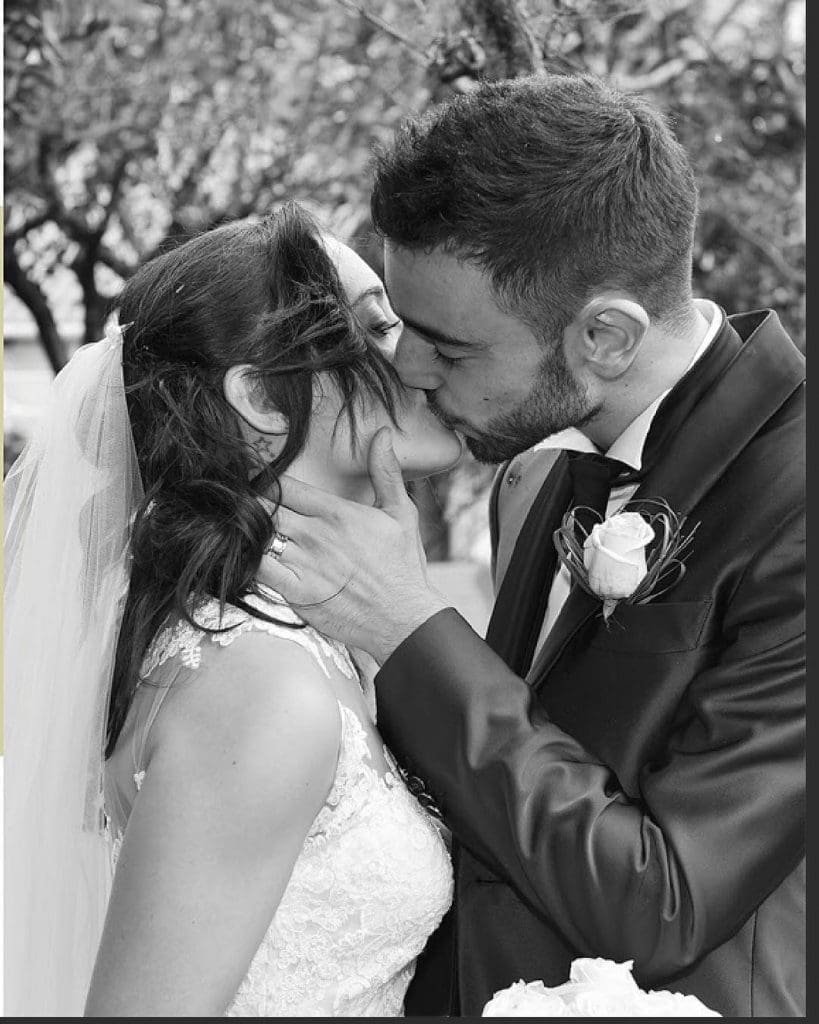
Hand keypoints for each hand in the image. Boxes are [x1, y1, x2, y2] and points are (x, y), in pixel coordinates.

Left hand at [259, 428, 449, 662]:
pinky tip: (243, 558)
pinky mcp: (297, 593)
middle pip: (263, 509)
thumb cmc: (403, 567)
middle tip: (239, 508)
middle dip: (249, 506)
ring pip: (257, 537)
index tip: (256, 485)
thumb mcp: (402, 513)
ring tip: (236, 532)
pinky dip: (246, 561)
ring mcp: (305, 565)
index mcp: (337, 513)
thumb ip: (386, 472)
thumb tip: (383, 433)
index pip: (284, 486)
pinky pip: (258, 570)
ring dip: (245, 533)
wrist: (405, 619)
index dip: (265, 483)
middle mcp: (317, 535)